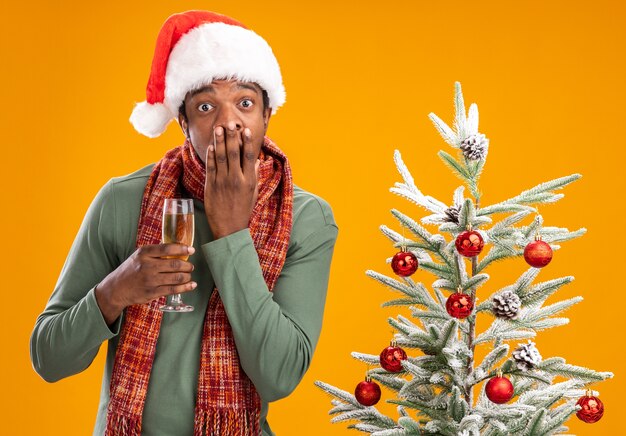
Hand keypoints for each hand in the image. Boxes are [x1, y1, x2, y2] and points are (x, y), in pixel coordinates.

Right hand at [95, 243, 195, 324]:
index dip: (182, 249)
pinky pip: (173, 289)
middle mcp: (147, 266)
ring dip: (187, 276)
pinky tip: (191, 285)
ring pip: (176, 277)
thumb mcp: (138, 256)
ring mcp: (150, 280)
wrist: (116, 289)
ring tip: (189, 275)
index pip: (167, 248)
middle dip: (187, 265)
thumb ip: (155, 252)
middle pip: (174, 264)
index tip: (191, 250)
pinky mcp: (152, 293)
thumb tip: (177, 247)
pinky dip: (185, 287)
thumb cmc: (131, 270)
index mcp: (144, 253)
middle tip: (190, 266)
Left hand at [204, 121, 259, 238]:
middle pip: (233, 153)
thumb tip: (257, 161)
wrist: (229, 228)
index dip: (247, 142)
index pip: (248, 157)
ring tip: (218, 128)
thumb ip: (255, 175)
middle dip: (231, 136)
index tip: (245, 130)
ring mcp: (222, 182)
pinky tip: (210, 145)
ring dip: (219, 141)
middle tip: (230, 123)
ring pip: (220, 157)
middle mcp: (236, 179)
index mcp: (249, 181)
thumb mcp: (253, 193)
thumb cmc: (243, 210)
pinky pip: (210, 167)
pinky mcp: (211, 186)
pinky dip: (210, 155)